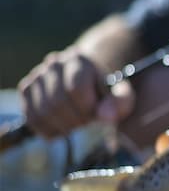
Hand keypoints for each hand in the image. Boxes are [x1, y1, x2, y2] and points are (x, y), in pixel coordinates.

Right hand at [18, 47, 134, 138]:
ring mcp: (37, 75)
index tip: (96, 115)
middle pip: (58, 101)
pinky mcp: (26, 89)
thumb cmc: (105, 91)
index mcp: (79, 60)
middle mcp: (54, 64)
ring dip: (62, 126)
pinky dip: (47, 130)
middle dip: (75, 120)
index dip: (86, 109)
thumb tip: (106, 117)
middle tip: (86, 123)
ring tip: (76, 124)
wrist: (86, 81)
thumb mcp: (121, 94)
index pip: (75, 89)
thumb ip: (121, 103)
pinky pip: (31, 117)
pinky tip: (62, 129)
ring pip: (43, 111)